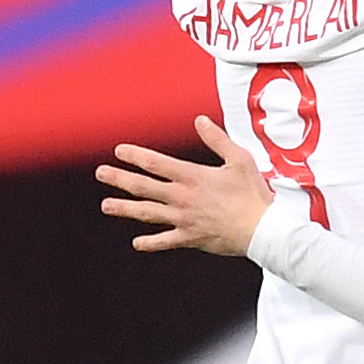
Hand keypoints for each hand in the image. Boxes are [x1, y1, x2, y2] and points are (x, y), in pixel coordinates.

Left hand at [97, 116, 272, 254]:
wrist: (262, 230)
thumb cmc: (253, 194)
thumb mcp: (240, 160)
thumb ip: (217, 140)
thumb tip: (200, 121)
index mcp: (192, 177)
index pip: (155, 163)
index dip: (134, 156)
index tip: (119, 151)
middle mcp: (182, 197)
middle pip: (143, 186)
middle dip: (119, 178)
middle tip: (101, 173)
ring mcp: (183, 219)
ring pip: (147, 213)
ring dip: (124, 209)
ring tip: (106, 205)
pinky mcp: (191, 238)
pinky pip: (165, 241)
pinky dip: (150, 243)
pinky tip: (137, 243)